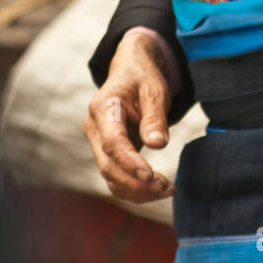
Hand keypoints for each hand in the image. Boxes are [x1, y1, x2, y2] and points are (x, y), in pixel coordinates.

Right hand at [84, 31, 175, 203]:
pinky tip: (157, 189)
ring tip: (167, 189)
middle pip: (108, 165)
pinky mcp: (107, 152)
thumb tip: (157, 145)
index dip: (130, 163)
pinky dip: (134, 188)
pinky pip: (116, 177)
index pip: (113, 143)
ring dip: (137, 190)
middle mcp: (94, 128)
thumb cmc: (143, 77)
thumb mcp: (154, 90)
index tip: (151, 176)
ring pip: (111, 177)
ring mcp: (98, 142)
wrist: (131, 71)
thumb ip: (154, 117)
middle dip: (136, 183)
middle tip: (167, 188)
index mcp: (103, 107)